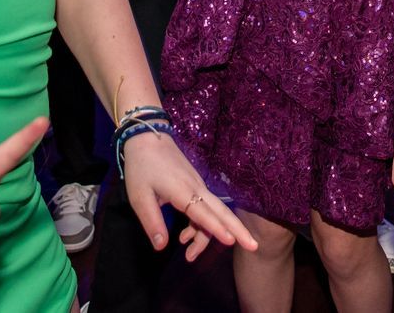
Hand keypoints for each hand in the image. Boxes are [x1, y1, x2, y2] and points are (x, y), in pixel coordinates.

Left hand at [118, 131, 257, 261]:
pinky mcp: (195, 186)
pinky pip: (205, 208)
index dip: (216, 229)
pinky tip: (185, 236)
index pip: (204, 214)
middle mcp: (197, 189)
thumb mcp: (139, 197)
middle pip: (222, 212)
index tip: (231, 242)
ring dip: (208, 235)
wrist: (148, 137)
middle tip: (254, 247)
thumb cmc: (142, 167)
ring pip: (213, 213)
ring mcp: (198, 186)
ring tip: (189, 256)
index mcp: (183, 191)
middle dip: (238, 230)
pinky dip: (201, 224)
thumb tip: (161, 247)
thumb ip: (152, 222)